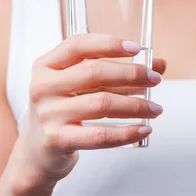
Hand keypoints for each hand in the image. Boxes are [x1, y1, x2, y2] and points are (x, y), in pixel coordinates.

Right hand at [7, 34, 164, 190]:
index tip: (136, 48)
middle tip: (155, 79)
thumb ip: (117, 71)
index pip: (78, 45)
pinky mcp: (57, 139)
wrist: (37, 152)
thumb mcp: (82, 86)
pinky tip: (143, 129)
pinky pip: (100, 135)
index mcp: (47, 65)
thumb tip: (159, 65)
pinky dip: (126, 132)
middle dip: (131, 74)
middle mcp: (43, 86)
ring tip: (155, 108)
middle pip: (94, 72)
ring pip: (101, 103)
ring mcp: (48, 114)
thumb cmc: (65, 110)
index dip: (109, 44)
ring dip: (135, 105)